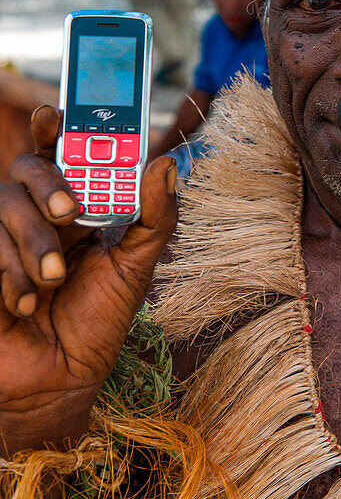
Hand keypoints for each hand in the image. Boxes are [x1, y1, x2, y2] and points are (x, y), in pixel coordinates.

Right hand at [0, 107, 176, 452]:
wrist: (57, 385)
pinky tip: (23, 306)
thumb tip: (166, 162)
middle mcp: (32, 216)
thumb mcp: (136, 268)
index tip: (54, 114)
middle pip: (24, 170)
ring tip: (52, 283)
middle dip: (46, 187)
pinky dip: (9, 278)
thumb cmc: (96, 324)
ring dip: (32, 247)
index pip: (56, 153)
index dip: (52, 128)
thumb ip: (155, 216)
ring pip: (2, 208)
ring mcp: (0, 240)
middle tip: (68, 214)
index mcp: (72, 208)